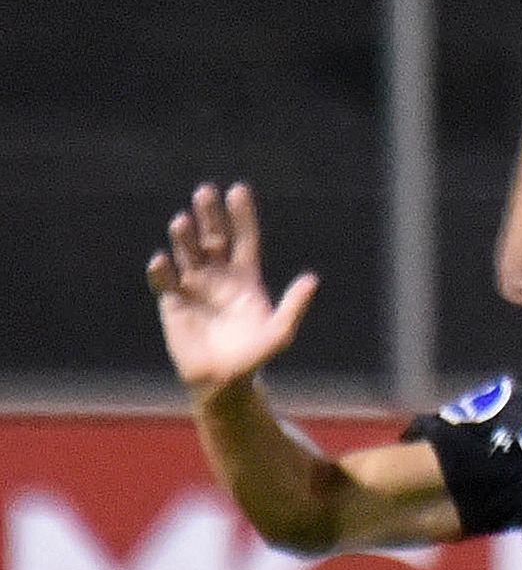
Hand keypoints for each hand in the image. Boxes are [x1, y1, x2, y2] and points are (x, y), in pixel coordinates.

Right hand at [146, 183, 317, 399]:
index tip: (238, 189)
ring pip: (187, 253)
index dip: (241, 215)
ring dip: (184, 236)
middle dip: (209, 215)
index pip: (244, 238)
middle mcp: (219, 275)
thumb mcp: (280, 333)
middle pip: (213, 237)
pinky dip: (161, 271)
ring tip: (182, 221)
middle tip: (205, 192)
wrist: (224, 380)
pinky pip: (164, 281)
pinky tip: (162, 261)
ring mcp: (194, 286)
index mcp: (246, 277)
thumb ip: (294, 306)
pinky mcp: (172, 302)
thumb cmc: (255, 355)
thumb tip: (311, 280)